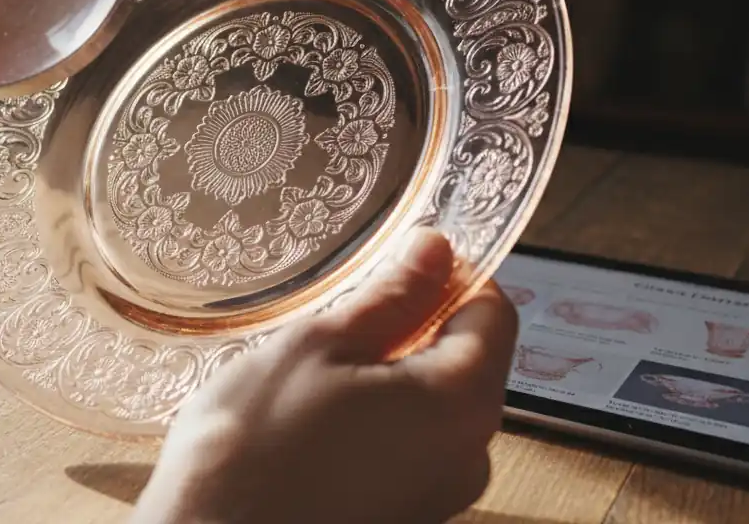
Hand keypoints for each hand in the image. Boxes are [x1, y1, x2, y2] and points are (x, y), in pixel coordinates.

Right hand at [131, 229, 517, 523]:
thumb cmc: (255, 449)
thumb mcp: (318, 345)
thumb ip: (391, 297)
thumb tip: (435, 252)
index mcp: (460, 404)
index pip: (493, 313)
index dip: (452, 274)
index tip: (400, 260)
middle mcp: (468, 458)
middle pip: (465, 363)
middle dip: (412, 330)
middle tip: (337, 323)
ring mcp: (439, 498)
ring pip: (430, 409)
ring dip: (384, 380)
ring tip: (312, 381)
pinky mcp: (405, 518)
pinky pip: (406, 451)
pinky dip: (372, 426)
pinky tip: (312, 429)